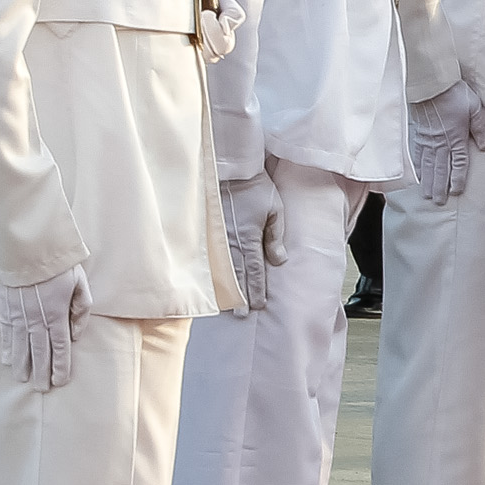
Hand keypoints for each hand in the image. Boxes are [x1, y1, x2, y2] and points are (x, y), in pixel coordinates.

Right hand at [0, 265, 91, 389]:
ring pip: (21, 347)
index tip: (60, 381)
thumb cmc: (57, 265)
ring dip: (22, 365)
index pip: (60, 347)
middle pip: (39, 352)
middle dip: (41, 372)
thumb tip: (75, 334)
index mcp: (56, 315)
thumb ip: (81, 310)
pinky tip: (8, 361)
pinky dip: (8, 349)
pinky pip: (7, 334)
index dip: (60, 366)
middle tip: (41, 389)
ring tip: (23, 380)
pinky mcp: (6, 310)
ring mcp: (19, 316)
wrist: (26, 250)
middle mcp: (36, 320)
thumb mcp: (80, 284)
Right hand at [217, 174, 285, 315]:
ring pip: (220, 270)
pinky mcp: (205, 232)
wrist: (229, 169)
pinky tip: (211, 284)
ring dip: (224, 289)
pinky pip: (208, 258)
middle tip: (241, 315)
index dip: (256, 290)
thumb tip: (279, 261)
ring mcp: (216, 238)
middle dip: (240, 296)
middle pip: (236, 276)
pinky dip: (210, 274)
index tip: (259, 306)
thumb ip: (275, 236)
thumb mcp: (274, 209)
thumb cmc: (255, 187)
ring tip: (226, 306)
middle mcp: (231, 242)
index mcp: (250, 238)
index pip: (254, 271)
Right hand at [407, 82, 484, 203]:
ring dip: (428, 181)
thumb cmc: (455, 94)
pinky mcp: (418, 133)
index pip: (458, 163)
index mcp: (456, 137)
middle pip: (440, 169)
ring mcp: (427, 139)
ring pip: (427, 165)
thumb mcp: (474, 108)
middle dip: (440, 187)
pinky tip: (418, 175)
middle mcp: (440, 142)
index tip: (456, 192)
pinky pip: (417, 154)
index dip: (457, 178)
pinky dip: (418, 167)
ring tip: (427, 195)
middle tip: (438, 202)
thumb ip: (480, 129)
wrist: (431, 84)